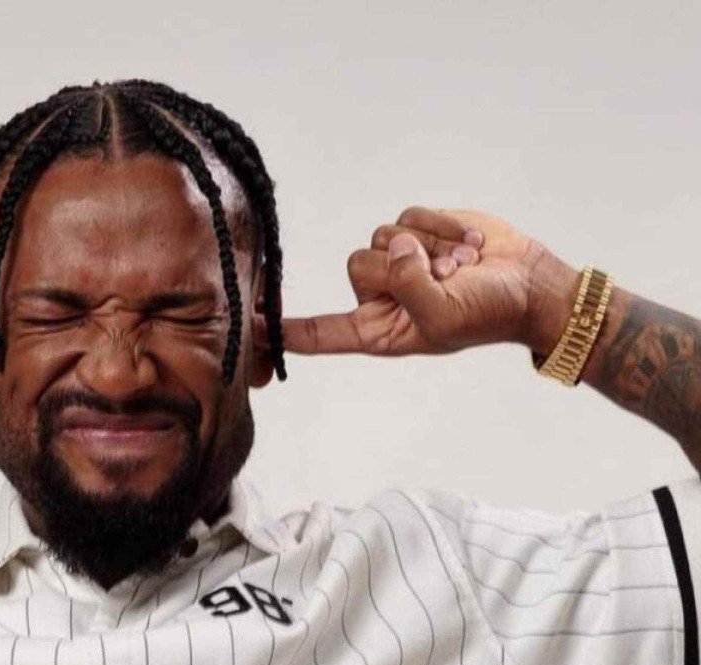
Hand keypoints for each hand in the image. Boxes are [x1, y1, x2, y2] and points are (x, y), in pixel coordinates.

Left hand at [279, 206, 577, 356]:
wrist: (531, 284)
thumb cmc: (487, 314)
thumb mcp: (443, 316)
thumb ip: (408, 283)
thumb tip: (392, 246)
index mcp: (377, 330)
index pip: (320, 333)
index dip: (284, 330)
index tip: (249, 327)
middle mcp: (379, 295)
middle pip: (356, 265)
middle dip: (404, 267)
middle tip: (446, 279)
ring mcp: (396, 260)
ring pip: (381, 236)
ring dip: (429, 246)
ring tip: (462, 265)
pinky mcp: (414, 229)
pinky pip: (407, 215)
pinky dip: (442, 227)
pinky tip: (469, 245)